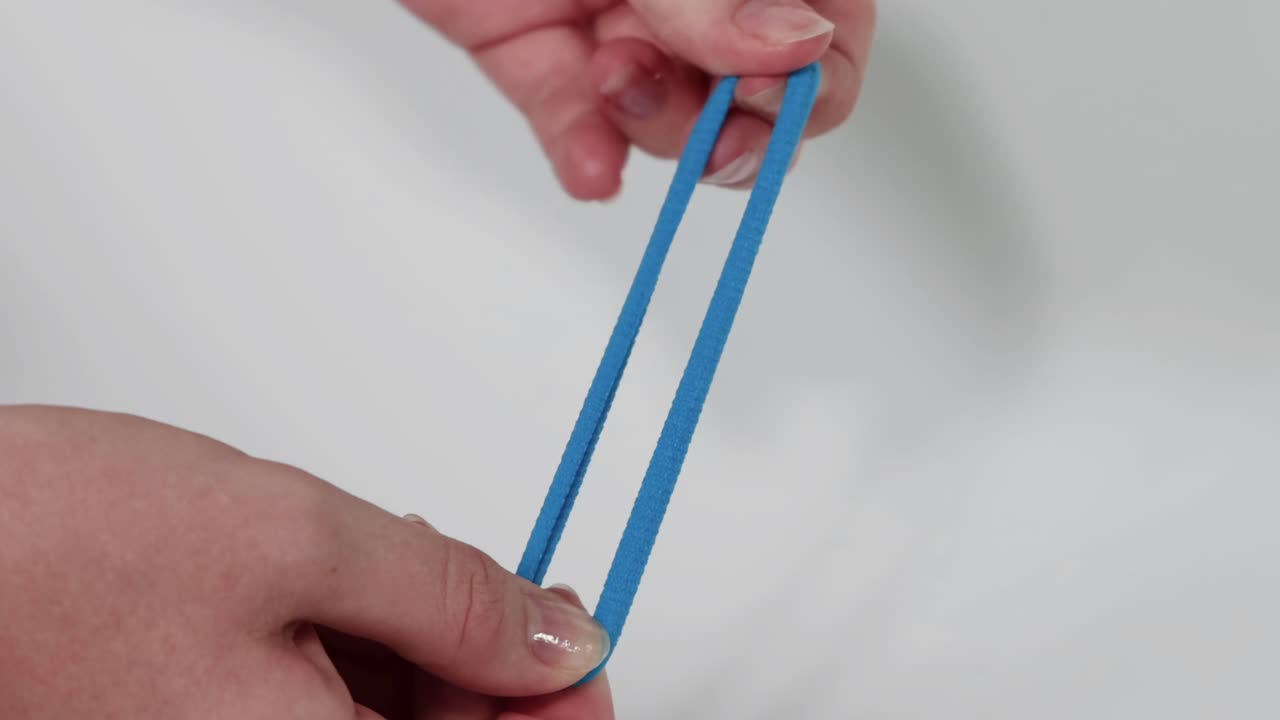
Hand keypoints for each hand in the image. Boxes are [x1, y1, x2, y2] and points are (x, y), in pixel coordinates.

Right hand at [0, 406, 613, 718]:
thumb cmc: (51, 547)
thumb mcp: (295, 540)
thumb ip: (450, 596)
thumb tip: (558, 637)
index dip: (561, 712)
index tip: (585, 646)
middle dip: (496, 669)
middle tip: (514, 588)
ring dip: (429, 648)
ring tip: (417, 562)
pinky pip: (320, 707)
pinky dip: (363, 646)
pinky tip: (360, 584)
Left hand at [403, 0, 875, 198]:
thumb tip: (798, 43)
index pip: (826, 33)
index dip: (811, 80)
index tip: (763, 93)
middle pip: (755, 99)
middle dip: (730, 126)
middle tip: (709, 129)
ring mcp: (619, 23)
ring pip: (669, 122)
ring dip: (652, 119)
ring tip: (610, 72)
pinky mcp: (540, 55)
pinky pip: (575, 123)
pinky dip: (584, 152)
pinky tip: (591, 169)